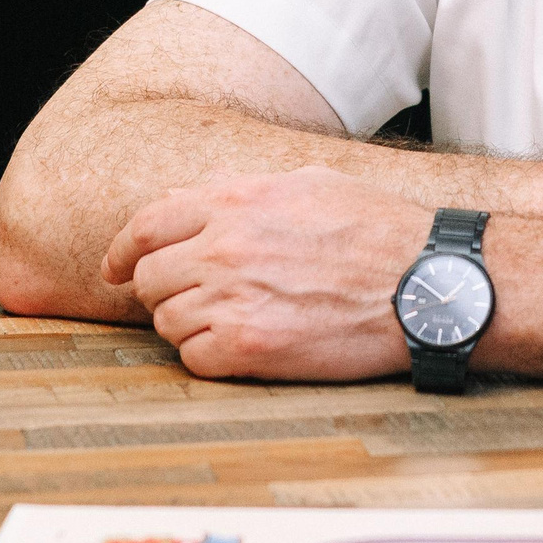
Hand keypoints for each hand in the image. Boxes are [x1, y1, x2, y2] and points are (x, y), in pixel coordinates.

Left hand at [102, 165, 430, 379]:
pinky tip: (245, 347)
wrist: (425, 284)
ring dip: (190, 325)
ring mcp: (232, 297)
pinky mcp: (249, 346)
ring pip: (166, 322)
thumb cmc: (380, 233)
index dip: (122, 251)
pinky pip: (193, 358)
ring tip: (234, 323)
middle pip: (149, 279)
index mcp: (235, 200)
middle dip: (164, 292)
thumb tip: (207, 197)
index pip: (146, 225)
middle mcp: (224, 246)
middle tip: (196, 301)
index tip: (116, 269)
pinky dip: (210, 356)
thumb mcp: (313, 185)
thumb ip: (249, 190)